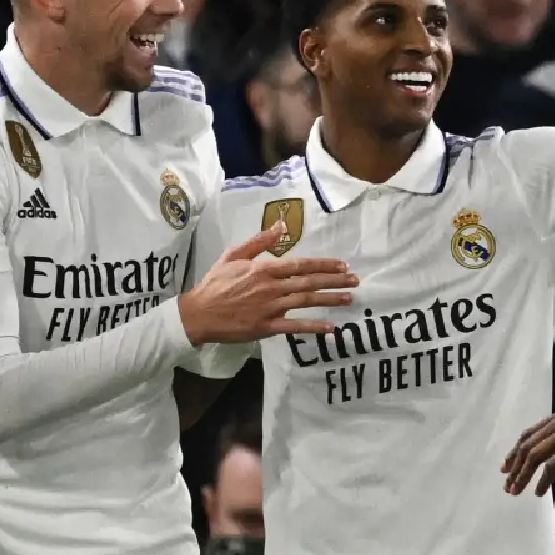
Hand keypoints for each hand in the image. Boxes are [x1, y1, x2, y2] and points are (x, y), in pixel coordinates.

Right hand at [178, 224, 357, 344]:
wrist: (199, 313)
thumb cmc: (216, 283)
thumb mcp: (234, 255)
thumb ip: (259, 242)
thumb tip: (281, 226)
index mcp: (264, 269)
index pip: (300, 265)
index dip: (323, 265)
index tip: (342, 264)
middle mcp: (270, 287)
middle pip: (308, 282)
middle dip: (334, 280)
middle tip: (355, 280)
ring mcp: (269, 308)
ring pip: (305, 302)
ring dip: (330, 299)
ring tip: (349, 298)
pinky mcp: (266, 328)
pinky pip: (294, 327)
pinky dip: (313, 327)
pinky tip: (331, 327)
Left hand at [502, 383, 554, 496]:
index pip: (528, 434)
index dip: (515, 451)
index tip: (506, 465)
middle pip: (526, 447)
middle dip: (513, 467)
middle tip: (507, 484)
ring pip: (534, 457)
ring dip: (522, 475)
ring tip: (515, 490)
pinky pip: (553, 466)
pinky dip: (543, 480)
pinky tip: (539, 491)